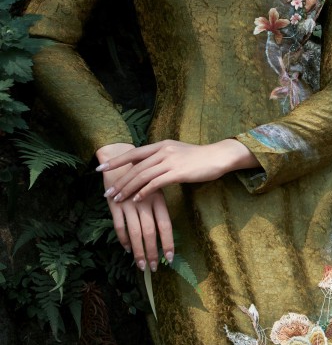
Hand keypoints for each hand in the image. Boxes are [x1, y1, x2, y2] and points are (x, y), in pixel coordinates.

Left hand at [96, 138, 258, 203]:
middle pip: (135, 167)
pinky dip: (144, 192)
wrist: (218, 156)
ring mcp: (170, 160)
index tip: (101, 168)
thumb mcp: (176, 152)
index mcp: (161, 145)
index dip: (116, 161)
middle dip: (119, 180)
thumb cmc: (198, 157)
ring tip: (118, 199)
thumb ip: (160, 156)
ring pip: (142, 176)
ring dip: (128, 188)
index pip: (133, 153)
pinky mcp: (178, 172)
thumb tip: (144, 164)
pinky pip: (156, 183)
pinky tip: (137, 200)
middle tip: (107, 192)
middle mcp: (163, 150)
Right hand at [97, 142, 173, 270]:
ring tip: (141, 265)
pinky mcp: (115, 205)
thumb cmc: (142, 176)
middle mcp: (144, 202)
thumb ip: (158, 207)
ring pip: (135, 233)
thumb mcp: (155, 187)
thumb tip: (164, 232)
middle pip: (150, 233)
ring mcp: (129, 204)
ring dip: (138, 251)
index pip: (165, 225)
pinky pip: (119, 227)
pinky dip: (124, 239)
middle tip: (154, 268)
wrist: (119, 159)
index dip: (168, 243)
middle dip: (152, 252)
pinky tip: (128, 249)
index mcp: (158, 198)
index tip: (170, 258)